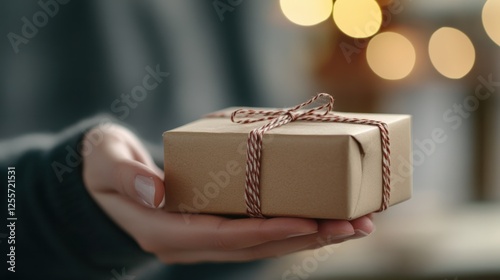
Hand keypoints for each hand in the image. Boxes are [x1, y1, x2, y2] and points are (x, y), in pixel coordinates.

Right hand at [82, 124, 374, 263]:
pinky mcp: (211, 227)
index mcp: (163, 229)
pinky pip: (255, 232)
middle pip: (255, 246)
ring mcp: (201, 238)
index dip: (267, 230)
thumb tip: (157, 190)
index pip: (223, 235)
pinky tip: (320, 218)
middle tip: (355, 226)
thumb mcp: (105, 164)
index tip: (311, 221)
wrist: (96, 183)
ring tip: (354, 225)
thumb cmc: (100, 167)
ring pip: (261, 244)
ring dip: (309, 236)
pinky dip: (289, 226)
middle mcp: (188, 242)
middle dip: (307, 237)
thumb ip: (127, 176)